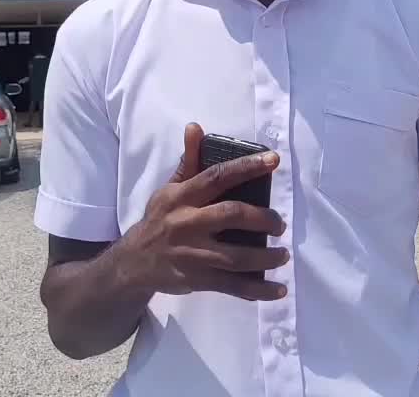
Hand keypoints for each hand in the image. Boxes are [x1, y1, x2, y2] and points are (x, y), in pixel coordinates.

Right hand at [122, 124, 288, 300]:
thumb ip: (188, 162)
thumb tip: (196, 127)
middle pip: (231, 215)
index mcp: (182, 197)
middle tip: (279, 223)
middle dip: (262, 218)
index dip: (246, 167)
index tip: (273, 160)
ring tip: (283, 255)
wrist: (134, 263)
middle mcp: (187, 223)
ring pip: (236, 257)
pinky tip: (278, 289)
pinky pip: (233, 287)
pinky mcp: (197, 280)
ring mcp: (193, 255)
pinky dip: (258, 290)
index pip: (217, 177)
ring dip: (266, 257)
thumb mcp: (168, 189)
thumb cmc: (159, 220)